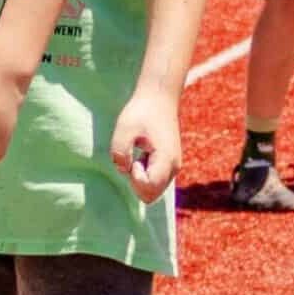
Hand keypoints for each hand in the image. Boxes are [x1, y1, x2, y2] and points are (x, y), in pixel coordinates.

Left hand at [111, 86, 180, 202]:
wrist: (158, 99)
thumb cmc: (141, 112)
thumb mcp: (124, 128)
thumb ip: (120, 151)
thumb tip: (123, 170)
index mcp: (166, 160)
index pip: (149, 187)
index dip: (135, 178)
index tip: (133, 160)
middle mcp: (173, 168)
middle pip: (151, 195)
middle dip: (136, 182)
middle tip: (133, 159)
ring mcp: (173, 167)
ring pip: (153, 190)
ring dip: (139, 178)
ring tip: (138, 156)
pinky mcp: (168, 164)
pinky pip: (154, 181)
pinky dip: (143, 174)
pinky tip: (141, 156)